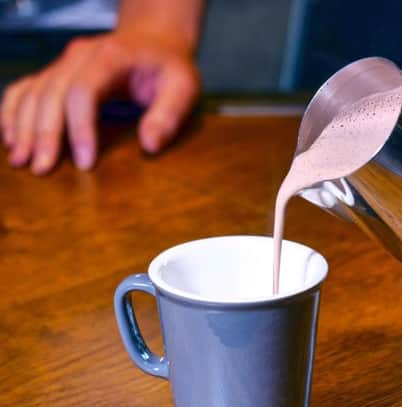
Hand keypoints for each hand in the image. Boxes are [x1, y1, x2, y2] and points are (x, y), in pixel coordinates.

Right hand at [1, 31, 199, 174]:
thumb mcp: (183, 87)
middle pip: (52, 92)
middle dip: (45, 133)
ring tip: (21, 161)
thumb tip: (149, 146)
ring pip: (34, 91)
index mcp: (110, 57)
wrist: (155, 42)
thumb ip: (169, 114)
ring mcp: (65, 63)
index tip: (86, 162)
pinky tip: (12, 139)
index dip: (81, 128)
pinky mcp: (58, 73)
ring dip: (23, 127)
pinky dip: (13, 112)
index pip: (83, 91)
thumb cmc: (170, 68)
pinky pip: (26, 88)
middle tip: (43, 169)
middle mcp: (80, 56)